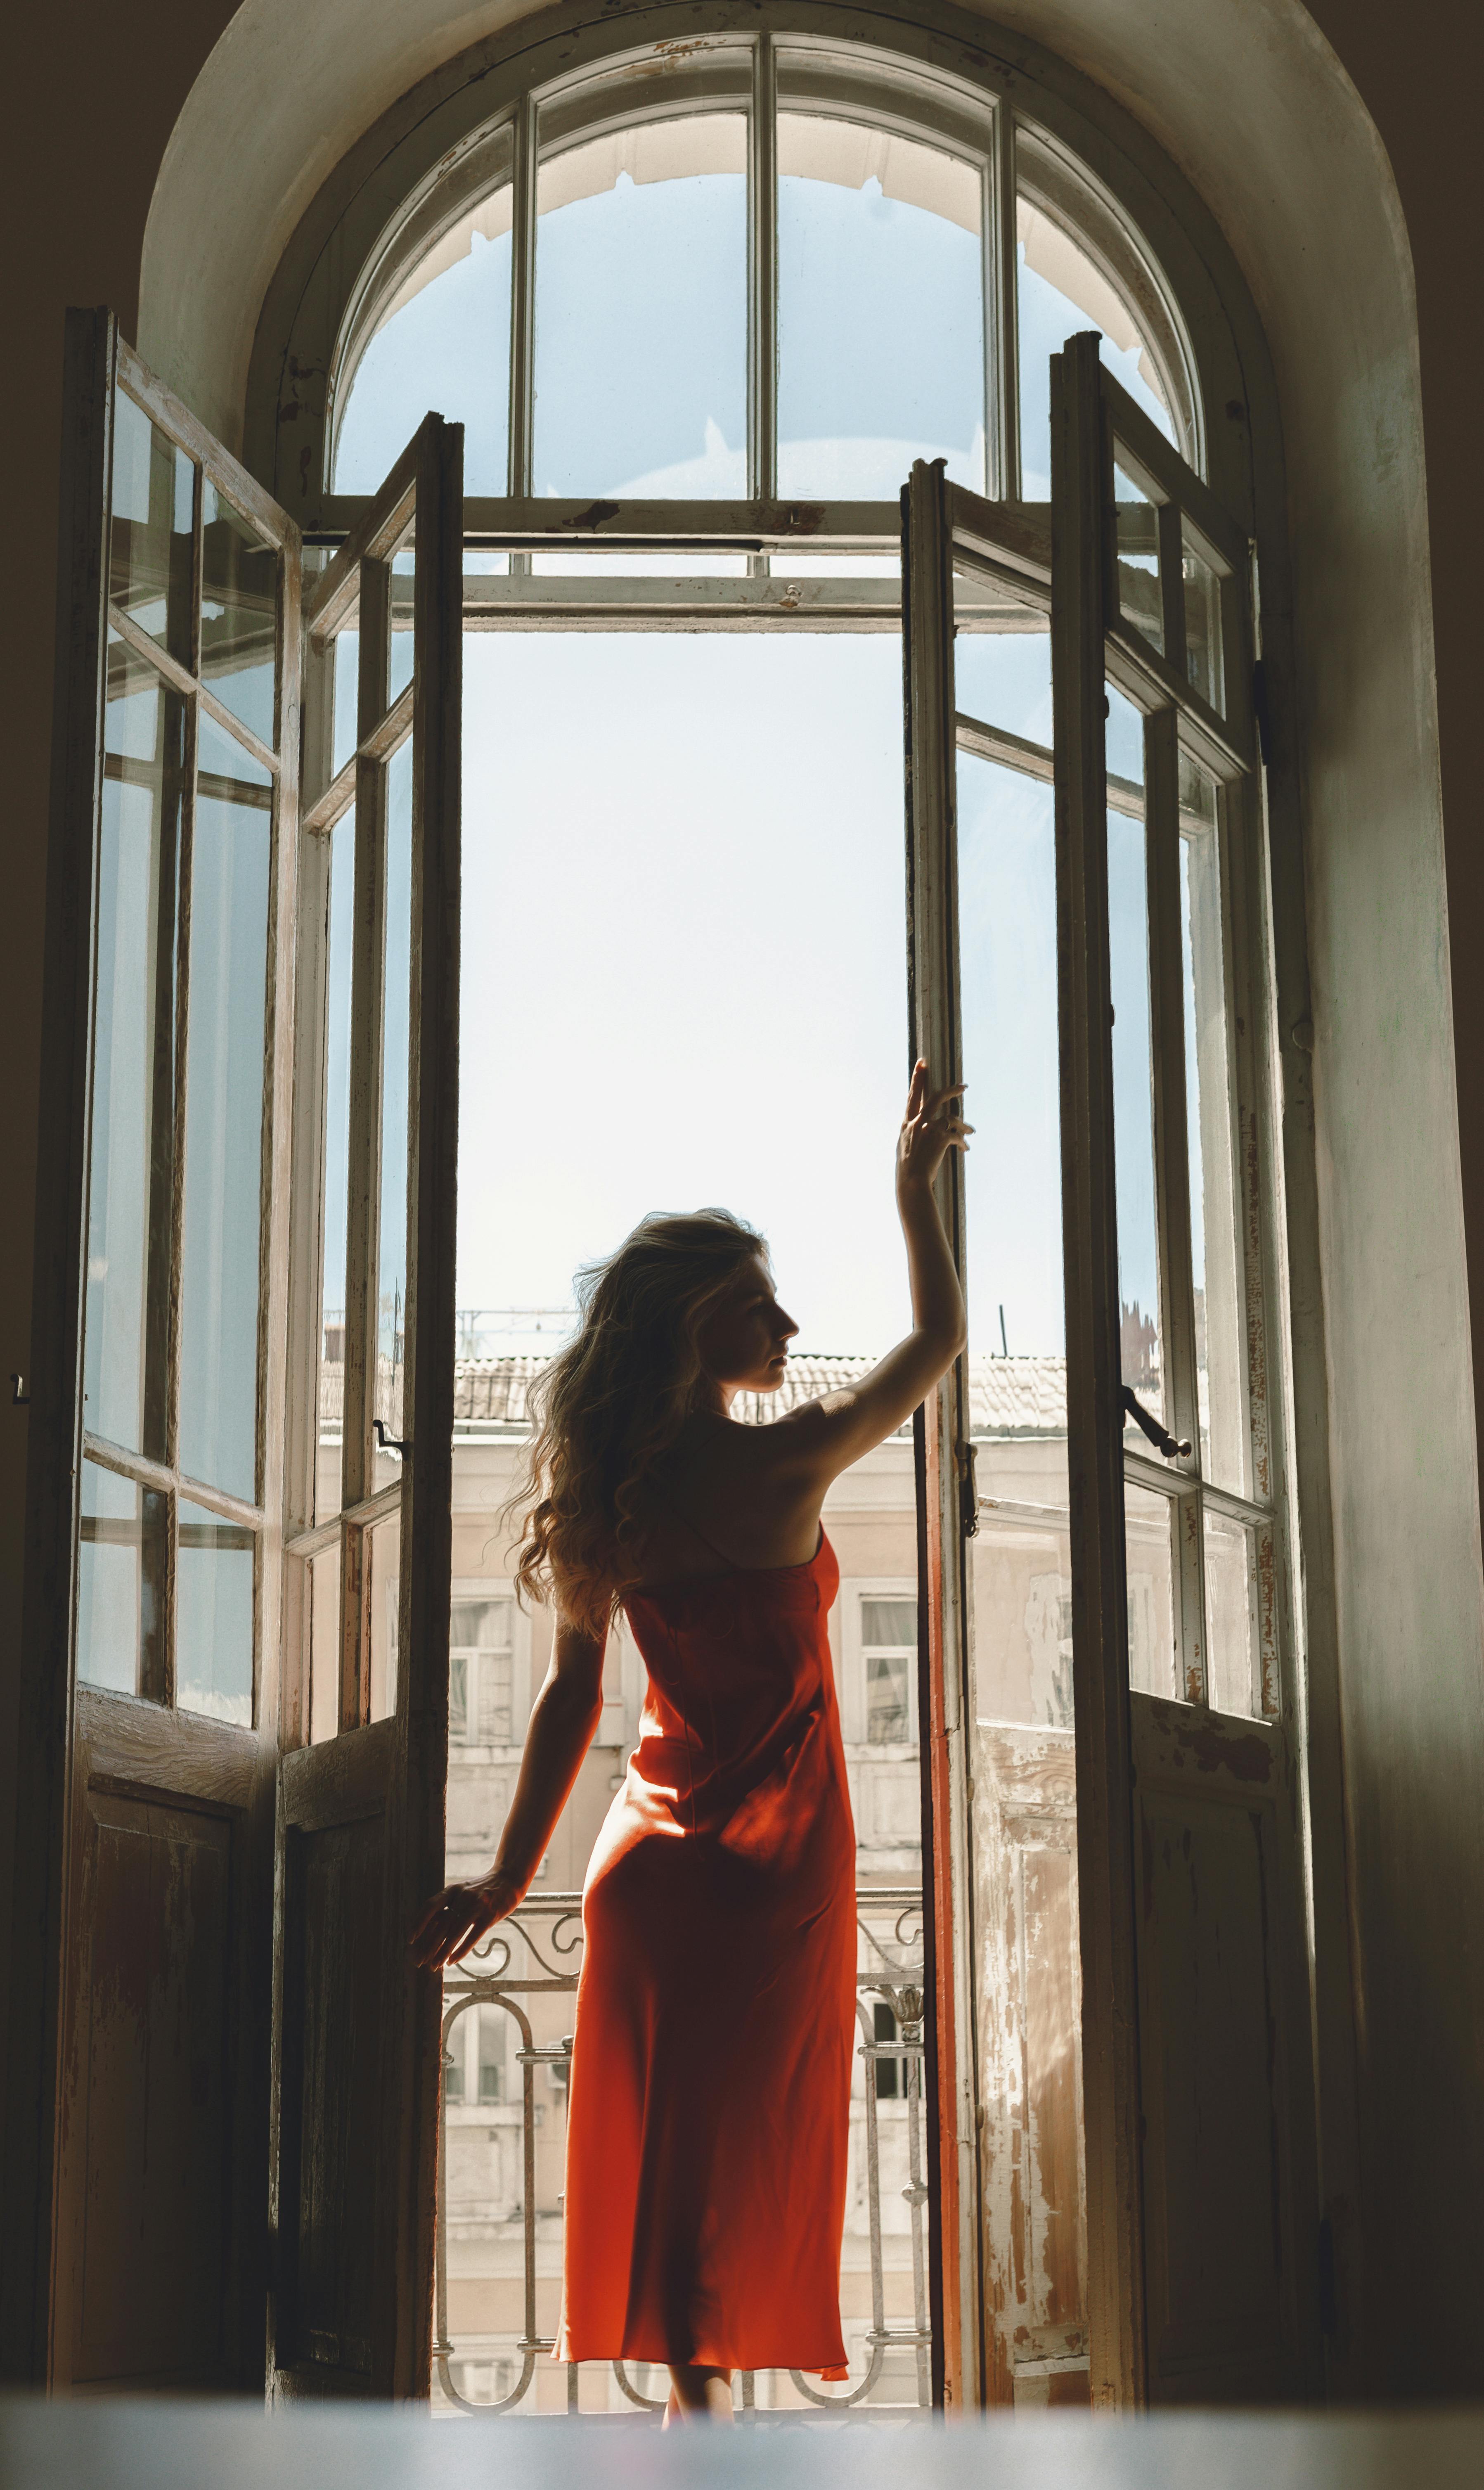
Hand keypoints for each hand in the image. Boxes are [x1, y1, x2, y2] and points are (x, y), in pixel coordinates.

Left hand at [410, 1867, 521, 1969]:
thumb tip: (428, 1927)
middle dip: (429, 1944)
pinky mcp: (490, 1915)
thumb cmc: (481, 1890)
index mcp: (453, 1889)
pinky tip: (453, 1961)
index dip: (419, 1923)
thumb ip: (448, 1906)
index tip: (410, 1939)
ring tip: (435, 1966)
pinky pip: (473, 1936)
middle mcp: (463, 1896)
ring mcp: (477, 1905)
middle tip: (420, 1961)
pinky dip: (461, 1951)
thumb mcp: (462, 1892)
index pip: (430, 1906)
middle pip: (442, 1923)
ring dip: (443, 1951)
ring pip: (455, 1932)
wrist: (509, 1879)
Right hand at [896, 1059, 971, 1200]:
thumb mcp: (903, 1148)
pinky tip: (965, 1148)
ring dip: (964, 1125)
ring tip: (970, 1131)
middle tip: (963, 1086)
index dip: (917, 1078)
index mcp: (906, 1124)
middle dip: (950, 1090)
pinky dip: (963, 1141)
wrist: (911, 1182)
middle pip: (935, 1097)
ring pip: (952, 1118)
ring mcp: (929, 1129)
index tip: (922, 1063)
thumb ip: (911, 1135)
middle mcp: (917, 1122)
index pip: (912, 1096)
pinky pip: (957, 1135)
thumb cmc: (906, 1171)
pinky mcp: (940, 1139)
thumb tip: (918, 1130)